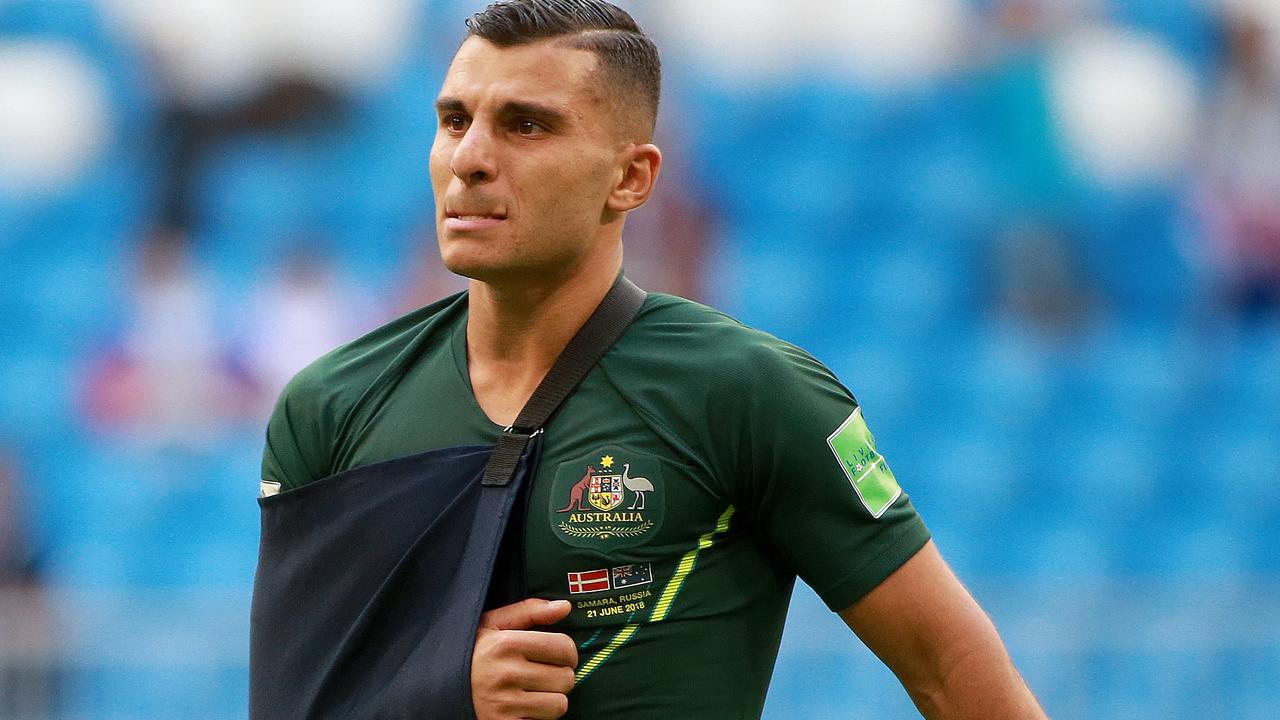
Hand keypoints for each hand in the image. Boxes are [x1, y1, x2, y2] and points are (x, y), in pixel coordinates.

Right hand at [472, 598, 576, 719]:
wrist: (434, 689)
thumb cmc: (469, 654)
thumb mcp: (492, 625)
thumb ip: (529, 611)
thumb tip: (565, 607)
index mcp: (506, 644)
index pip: (563, 647)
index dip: (568, 652)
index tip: (560, 655)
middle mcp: (507, 674)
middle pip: (566, 677)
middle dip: (561, 675)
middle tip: (546, 674)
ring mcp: (505, 704)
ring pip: (559, 704)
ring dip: (552, 699)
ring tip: (536, 691)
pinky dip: (538, 716)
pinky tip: (524, 706)